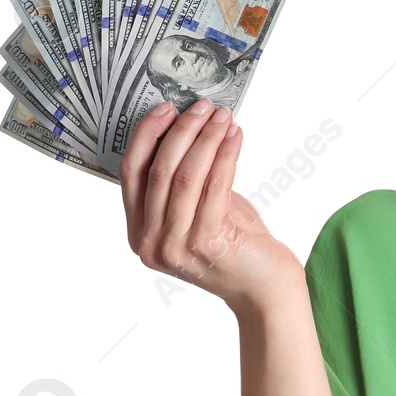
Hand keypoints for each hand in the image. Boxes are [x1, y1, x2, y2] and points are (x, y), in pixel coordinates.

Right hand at [119, 98, 302, 314]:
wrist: (264, 289)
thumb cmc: (234, 246)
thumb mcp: (197, 211)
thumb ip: (183, 180)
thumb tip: (187, 127)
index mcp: (139, 232)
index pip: (130, 173)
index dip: (146, 136)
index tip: (165, 108)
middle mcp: (150, 242)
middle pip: (158, 170)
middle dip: (181, 130)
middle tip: (201, 106)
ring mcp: (176, 245)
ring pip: (185, 175)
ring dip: (206, 138)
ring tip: (222, 116)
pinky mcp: (207, 242)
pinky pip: (215, 185)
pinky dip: (225, 154)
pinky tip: (235, 136)